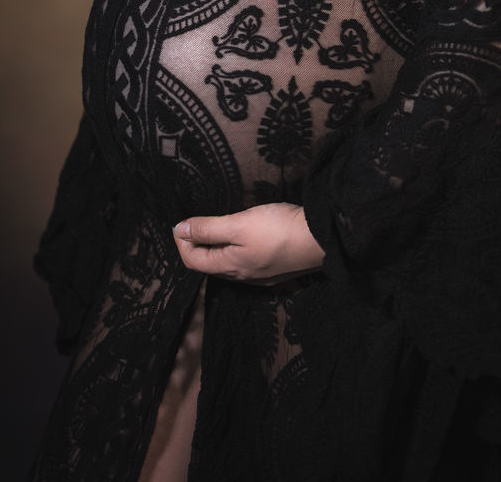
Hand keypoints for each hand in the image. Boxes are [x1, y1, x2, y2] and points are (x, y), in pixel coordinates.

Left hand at [172, 203, 324, 284]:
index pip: (193, 260)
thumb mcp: (239, 224)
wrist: (320, 239)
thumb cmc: (277, 230)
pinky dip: (235, 251)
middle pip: (210, 264)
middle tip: (195, 222)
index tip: (179, 222)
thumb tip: (179, 229)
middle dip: (197, 245)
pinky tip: (244, 238)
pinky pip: (246, 264)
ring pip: (229, 265)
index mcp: (230, 267)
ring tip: (217, 227)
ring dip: (217, 248)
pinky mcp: (275, 270)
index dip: (181, 242)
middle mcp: (242, 277)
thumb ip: (209, 228)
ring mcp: (261, 276)